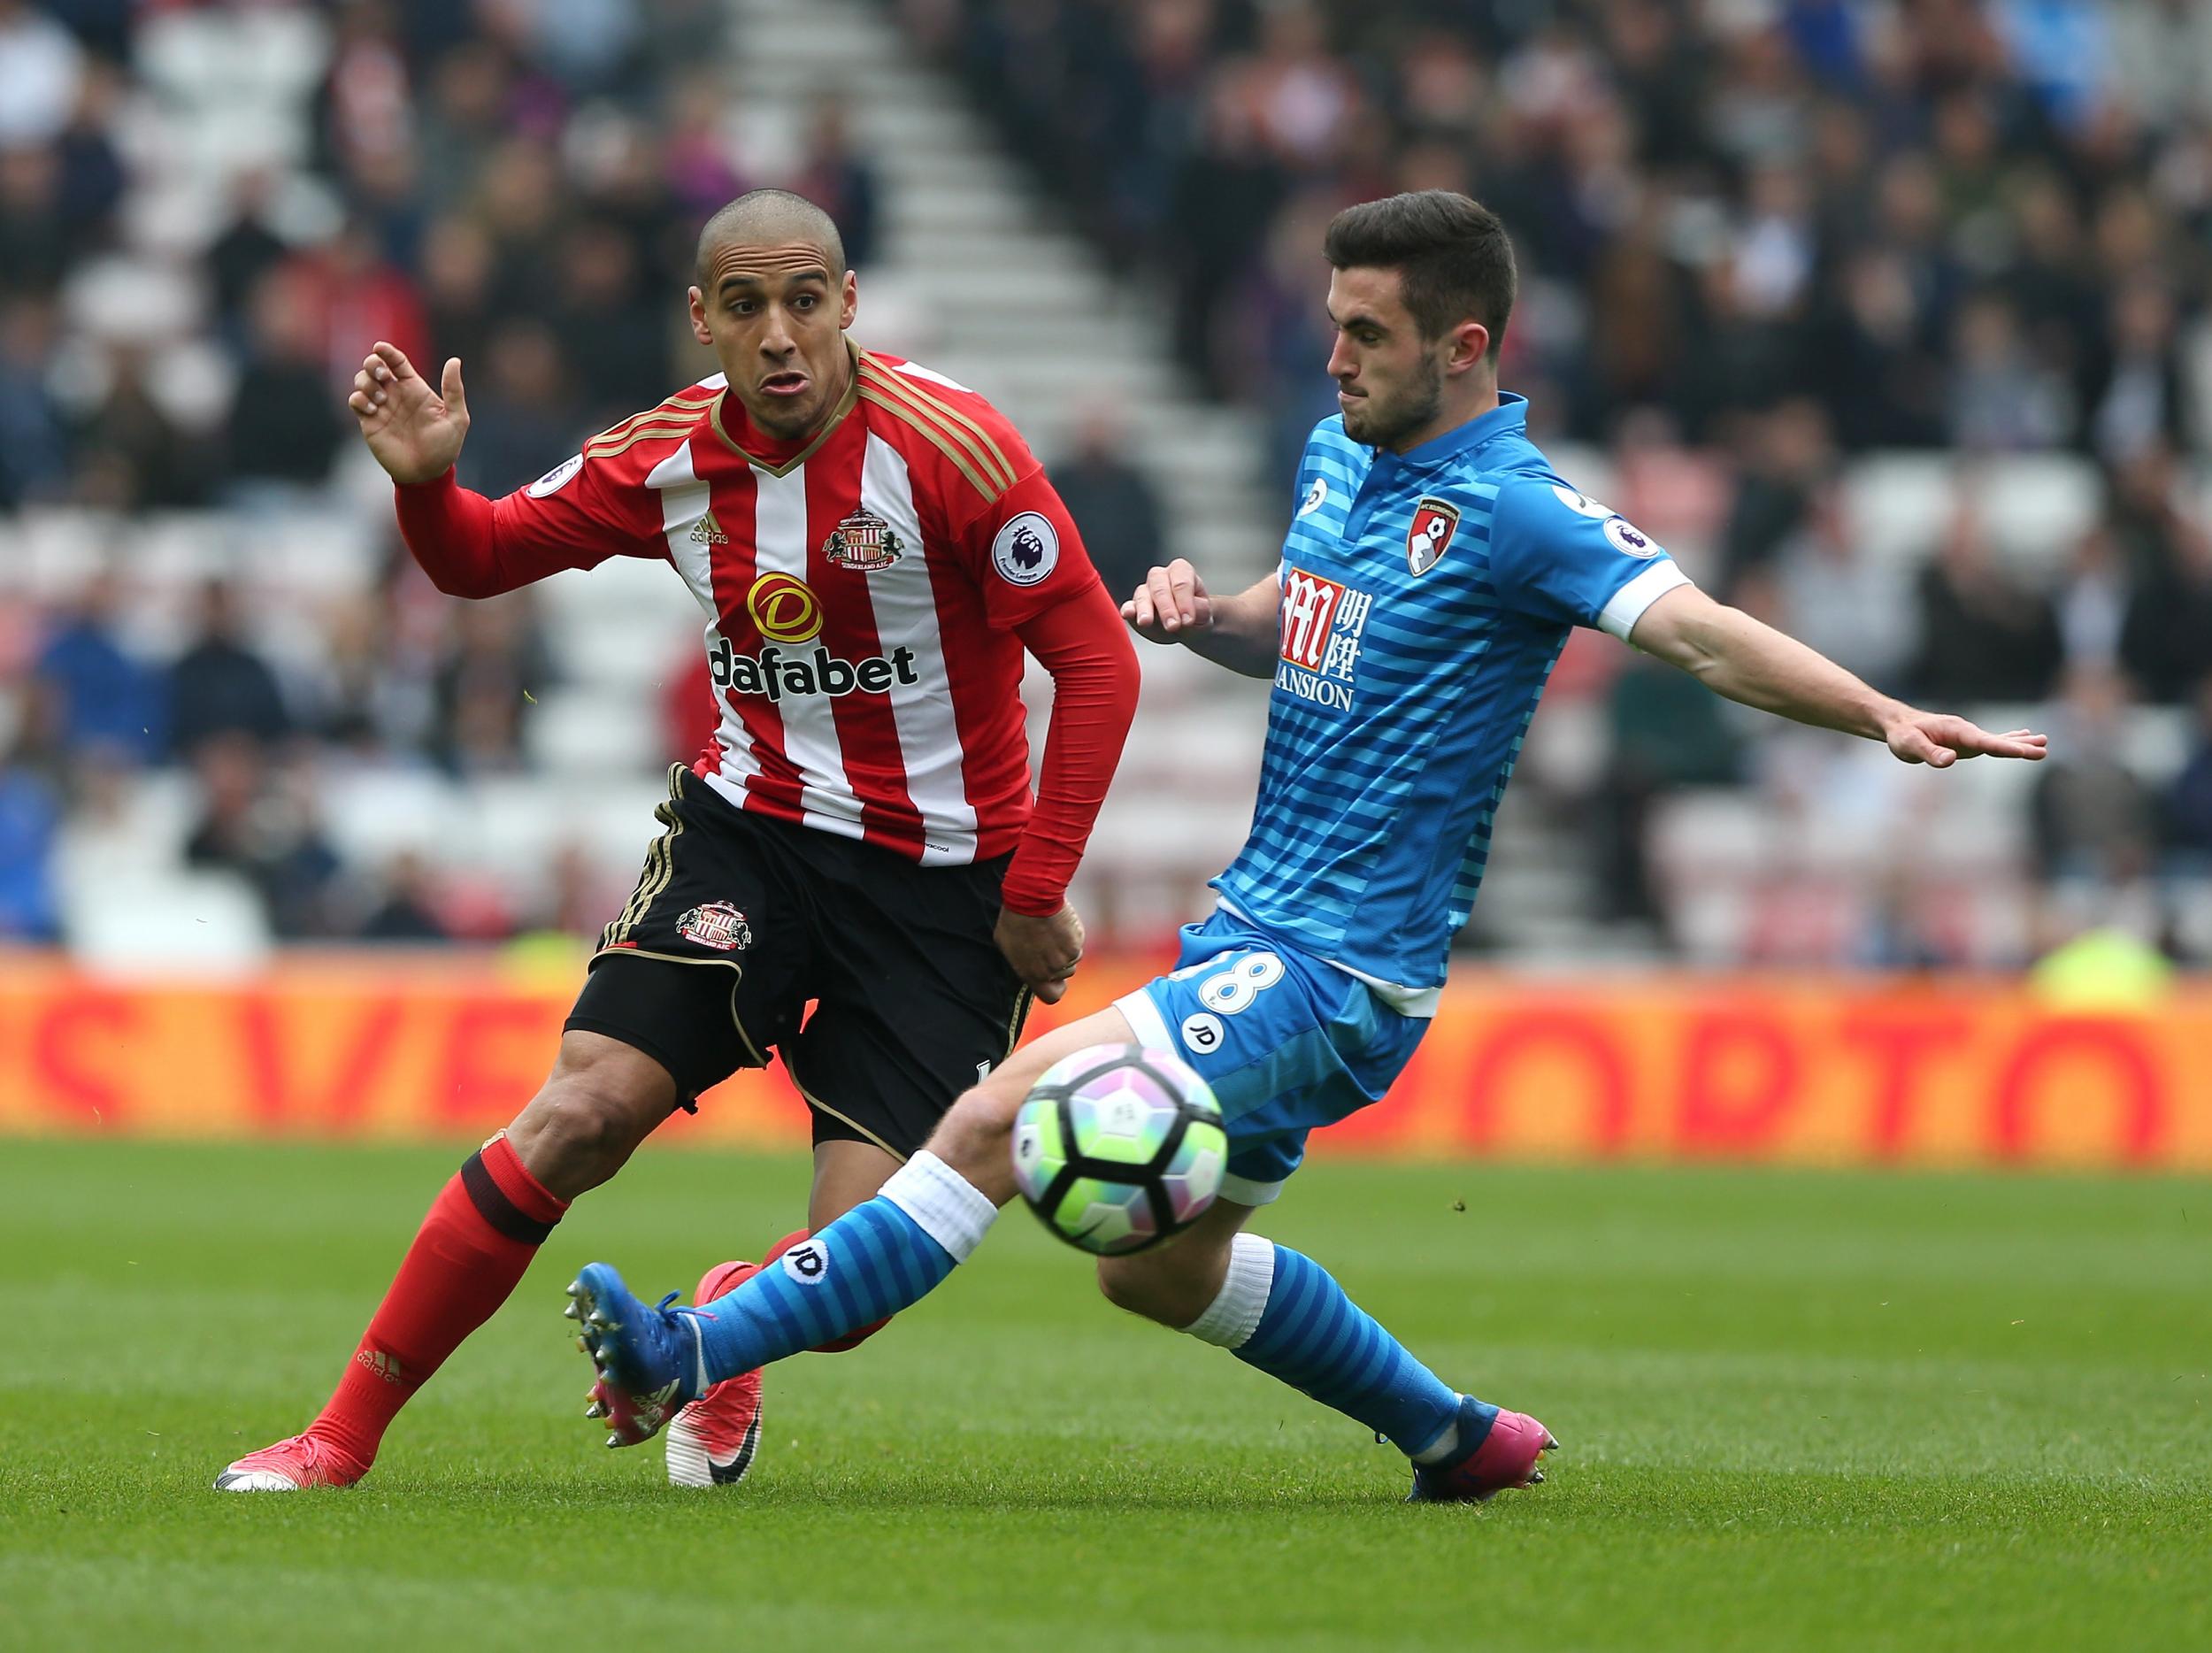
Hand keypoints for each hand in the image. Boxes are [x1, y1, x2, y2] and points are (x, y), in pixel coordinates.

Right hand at [347, 341, 468, 484]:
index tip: (380, 348)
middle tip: (381, 374)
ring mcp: (381, 407)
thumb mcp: (456, 418)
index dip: (387, 351)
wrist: (427, 474)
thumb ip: (454, 390)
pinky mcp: (369, 422)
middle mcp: (395, 394)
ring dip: (366, 382)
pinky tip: (373, 408)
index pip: (397, 362)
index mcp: (415, 388)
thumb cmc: (445, 447)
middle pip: (374, 366)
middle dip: (372, 363)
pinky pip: (355, 401)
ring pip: (361, 381)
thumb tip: (455, 361)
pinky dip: (359, 399)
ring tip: (381, 398)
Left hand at [995, 903, 1085, 1004]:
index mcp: (1033, 975)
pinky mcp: (1076, 944)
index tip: (1052, 978)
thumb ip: (1021, 963)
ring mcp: (1066, 958)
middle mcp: (1051, 971)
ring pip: (1072, 959)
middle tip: (1049, 944)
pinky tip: (1060, 925)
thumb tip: (1028, 967)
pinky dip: (1072, 937)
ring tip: (1053, 932)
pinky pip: (1077, 946)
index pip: (1052, 996)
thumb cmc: (1015, 920)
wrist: (1031, 899)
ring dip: (1066, 950)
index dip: (1054, 987)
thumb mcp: (1007, 947)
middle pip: (1064, 974)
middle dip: (1059, 962)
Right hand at [1122, 559, 1213, 643]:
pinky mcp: (1135, 607)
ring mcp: (1146, 590)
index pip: (1181, 583)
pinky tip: (1129, 615)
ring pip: (1143, 595)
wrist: (1189, 626)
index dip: (1185, 601)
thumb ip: (1200, 610)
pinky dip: (1129, 610)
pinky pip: (1129, 605)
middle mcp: (1161, 577)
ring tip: (1146, 622)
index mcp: (1181, 571)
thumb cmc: (1197, 614)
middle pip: (1161, 588)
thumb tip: (1189, 613)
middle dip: (1166, 608)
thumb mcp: (1205, 612)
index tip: (1188, 620)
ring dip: (1145, 609)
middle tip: (1173, 626)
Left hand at [1883, 710, 2048, 767]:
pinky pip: (1992, 742)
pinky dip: (2009, 741)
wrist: (1898, 725)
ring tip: (2044, 742)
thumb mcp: (1910, 745)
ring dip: (2021, 742)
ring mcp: (1968, 737)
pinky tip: (2023, 738)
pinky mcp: (1966, 743)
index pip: (1985, 742)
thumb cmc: (1903, 735)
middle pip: (1998, 741)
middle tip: (2044, 749)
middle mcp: (1966, 732)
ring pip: (1998, 740)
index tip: (2023, 751)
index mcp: (1957, 731)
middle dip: (2021, 746)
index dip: (2004, 747)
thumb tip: (1950, 760)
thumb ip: (1930, 753)